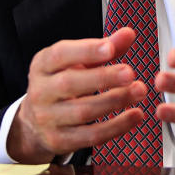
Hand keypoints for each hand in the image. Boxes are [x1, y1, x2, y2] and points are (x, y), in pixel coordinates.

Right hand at [6, 28, 148, 162]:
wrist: (35, 121)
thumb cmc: (62, 82)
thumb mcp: (77, 61)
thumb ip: (104, 46)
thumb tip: (128, 34)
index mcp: (43, 65)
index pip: (60, 55)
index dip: (86, 51)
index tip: (110, 48)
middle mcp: (40, 91)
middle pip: (70, 83)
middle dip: (103, 77)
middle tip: (130, 73)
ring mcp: (47, 119)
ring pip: (83, 111)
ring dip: (115, 101)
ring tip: (139, 90)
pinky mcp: (59, 141)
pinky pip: (90, 135)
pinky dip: (116, 126)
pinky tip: (135, 115)